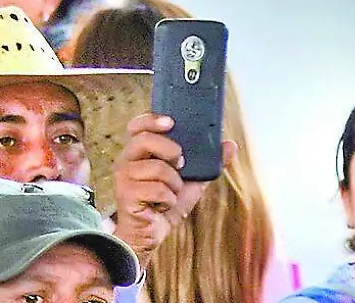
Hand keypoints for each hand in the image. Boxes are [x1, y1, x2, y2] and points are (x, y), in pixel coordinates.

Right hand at [109, 113, 237, 260]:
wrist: (150, 234)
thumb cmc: (164, 204)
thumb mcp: (191, 182)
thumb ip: (207, 163)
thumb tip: (231, 145)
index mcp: (138, 152)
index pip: (137, 126)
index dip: (151, 120)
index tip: (171, 123)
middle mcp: (126, 160)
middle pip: (145, 140)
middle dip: (171, 150)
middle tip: (180, 165)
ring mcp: (124, 176)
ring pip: (158, 168)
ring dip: (174, 185)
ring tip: (170, 194)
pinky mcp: (126, 194)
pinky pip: (157, 190)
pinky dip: (169, 200)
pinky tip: (162, 206)